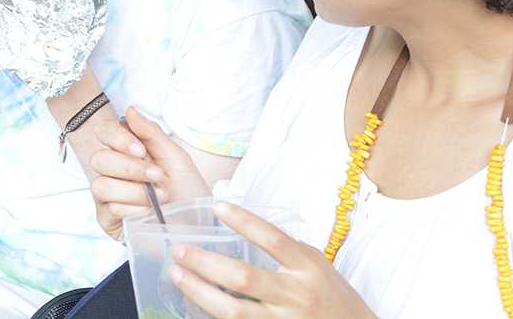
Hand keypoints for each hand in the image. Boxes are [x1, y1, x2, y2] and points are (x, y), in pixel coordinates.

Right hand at [89, 106, 209, 239]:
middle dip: (130, 168)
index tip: (141, 150)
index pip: (104, 133)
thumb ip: (152, 133)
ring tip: (160, 198)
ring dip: (134, 191)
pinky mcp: (108, 220)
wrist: (197, 225)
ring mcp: (108, 196)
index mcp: (127, 152)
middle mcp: (113, 171)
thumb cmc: (188, 190)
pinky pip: (108, 209)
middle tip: (158, 177)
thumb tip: (130, 109)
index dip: (117, 138)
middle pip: (99, 159)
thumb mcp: (176, 158)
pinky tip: (149, 213)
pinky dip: (133, 209)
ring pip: (100, 185)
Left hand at [169, 202, 375, 318]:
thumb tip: (245, 228)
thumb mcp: (317, 264)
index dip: (244, 221)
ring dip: (199, 291)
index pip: (272, 239)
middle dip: (205, 263)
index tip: (217, 206)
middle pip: (243, 278)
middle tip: (180, 250)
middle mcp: (295, 294)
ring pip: (232, 310)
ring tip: (178, 274)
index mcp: (307, 267)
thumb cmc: (334, 297)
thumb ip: (286, 251)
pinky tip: (195, 303)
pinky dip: (214, 316)